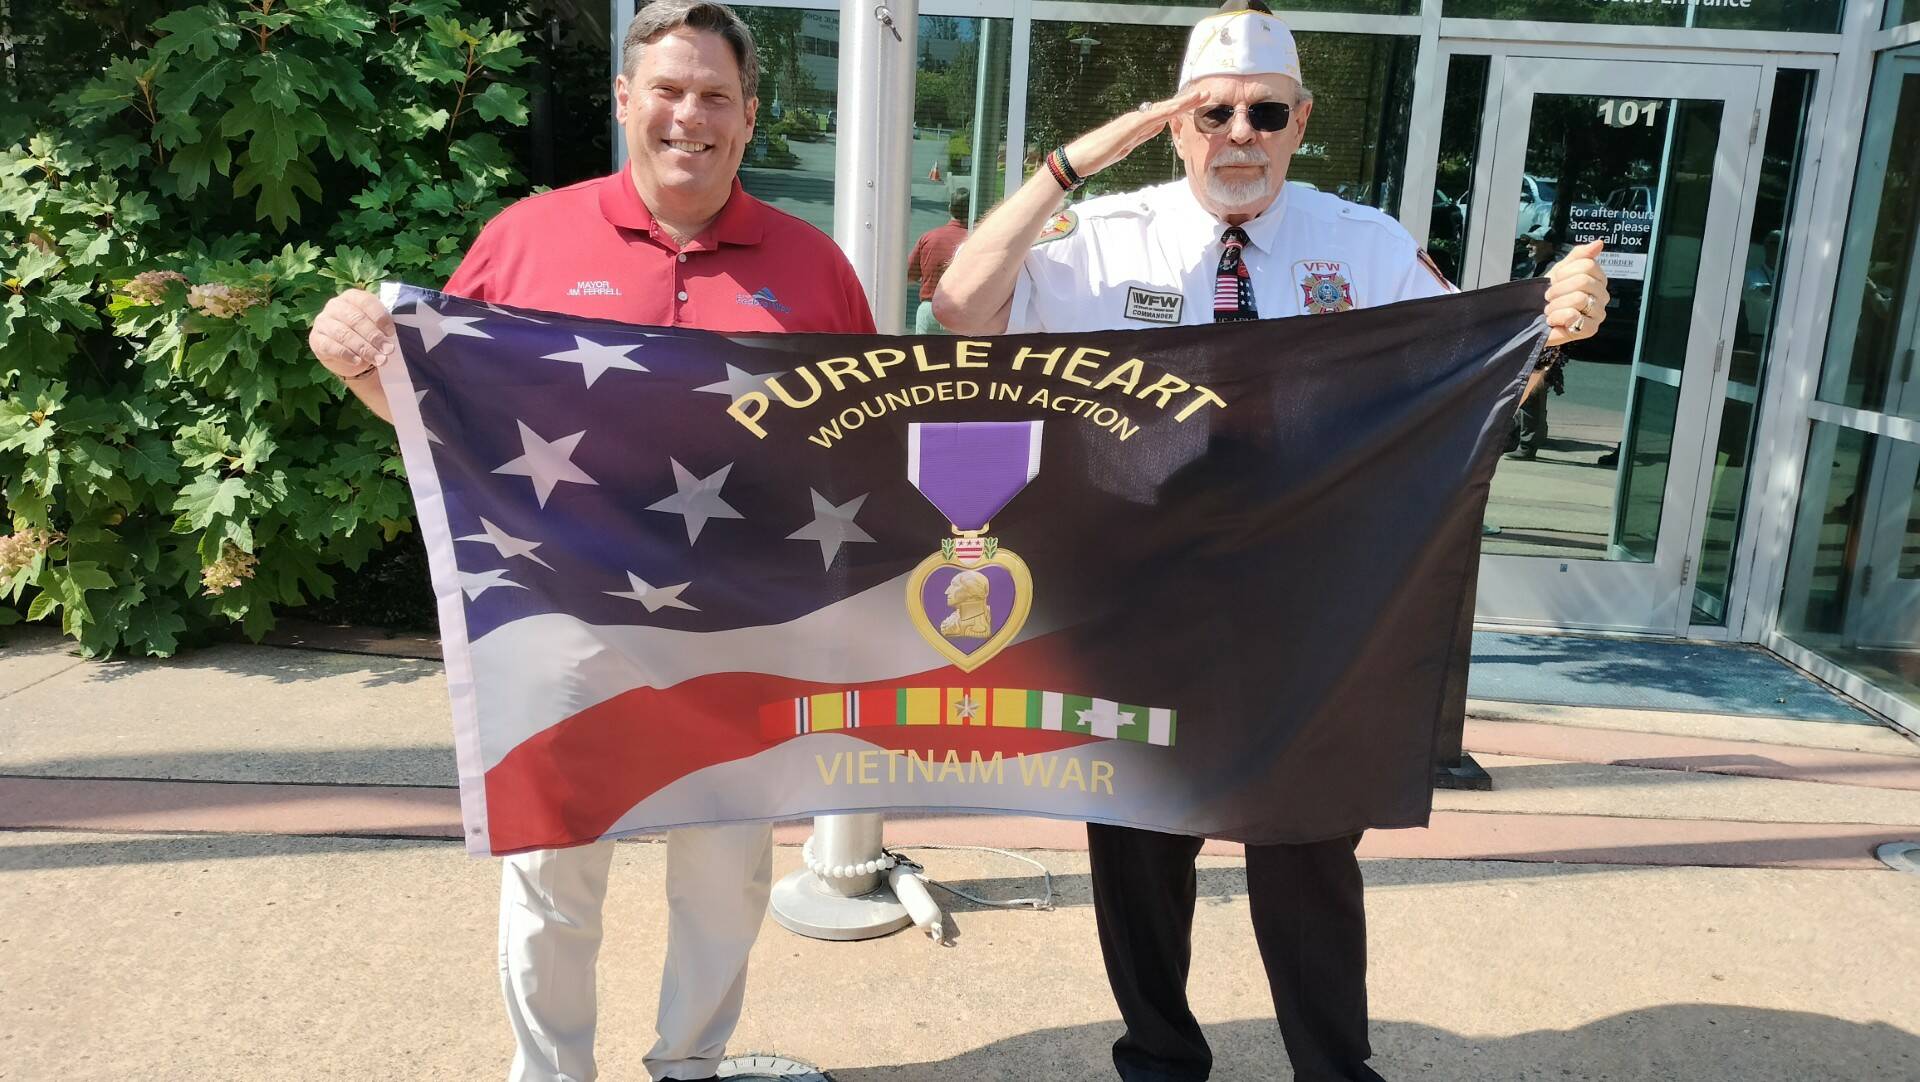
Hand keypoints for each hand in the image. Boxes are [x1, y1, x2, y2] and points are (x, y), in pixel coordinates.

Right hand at [309, 288, 394, 380]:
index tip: (392, 333)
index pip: (366, 302)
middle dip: (374, 336)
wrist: (352, 357)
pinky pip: (330, 346)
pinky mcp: (316, 339)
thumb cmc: (368, 336)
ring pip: (344, 334)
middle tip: (388, 350)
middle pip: (355, 319)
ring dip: (363, 348)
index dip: (380, 317)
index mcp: (352, 297)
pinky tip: (358, 361)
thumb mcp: (377, 327)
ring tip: (379, 359)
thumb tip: (394, 333)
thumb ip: (383, 325)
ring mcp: (323, 322)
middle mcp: (335, 306)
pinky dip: (346, 354)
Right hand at [1060, 88, 1209, 180]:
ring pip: (1162, 109)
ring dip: (1182, 103)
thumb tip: (1159, 126)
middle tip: (1206, 93)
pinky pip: (1151, 118)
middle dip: (1186, 101)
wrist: (1080, 158)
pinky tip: (1178, 108)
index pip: (1163, 114)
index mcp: (1137, 124)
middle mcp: (1136, 118)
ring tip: (1200, 96)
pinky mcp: (1128, 127)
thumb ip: (1143, 135)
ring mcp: (1132, 121)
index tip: (1196, 103)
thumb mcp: (1127, 146)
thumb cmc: (1099, 154)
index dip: (1180, 108)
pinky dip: (1166, 111)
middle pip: (1166, 107)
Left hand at [1544, 239, 1609, 346]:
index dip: (1564, 272)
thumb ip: (1579, 256)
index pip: (1588, 265)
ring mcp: (1598, 313)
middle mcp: (1602, 296)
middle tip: (1550, 297)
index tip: (1555, 280)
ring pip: (1579, 298)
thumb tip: (1599, 243)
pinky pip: (1573, 316)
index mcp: (1598, 279)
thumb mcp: (1561, 270)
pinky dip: (1557, 317)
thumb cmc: (1550, 295)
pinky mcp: (1590, 329)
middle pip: (1583, 281)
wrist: (1534, 318)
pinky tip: (1554, 320)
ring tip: (1551, 309)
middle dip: (1558, 288)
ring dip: (1556, 304)